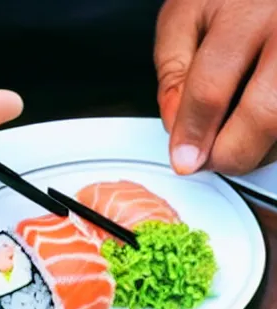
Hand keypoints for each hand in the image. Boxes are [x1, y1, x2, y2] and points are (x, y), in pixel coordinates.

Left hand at [155, 0, 276, 174]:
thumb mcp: (186, 17)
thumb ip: (174, 72)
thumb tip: (176, 128)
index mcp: (247, 15)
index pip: (211, 91)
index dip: (192, 135)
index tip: (183, 161)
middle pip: (265, 116)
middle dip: (230, 154)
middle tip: (209, 160)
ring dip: (258, 149)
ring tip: (233, 138)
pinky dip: (275, 138)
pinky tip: (258, 127)